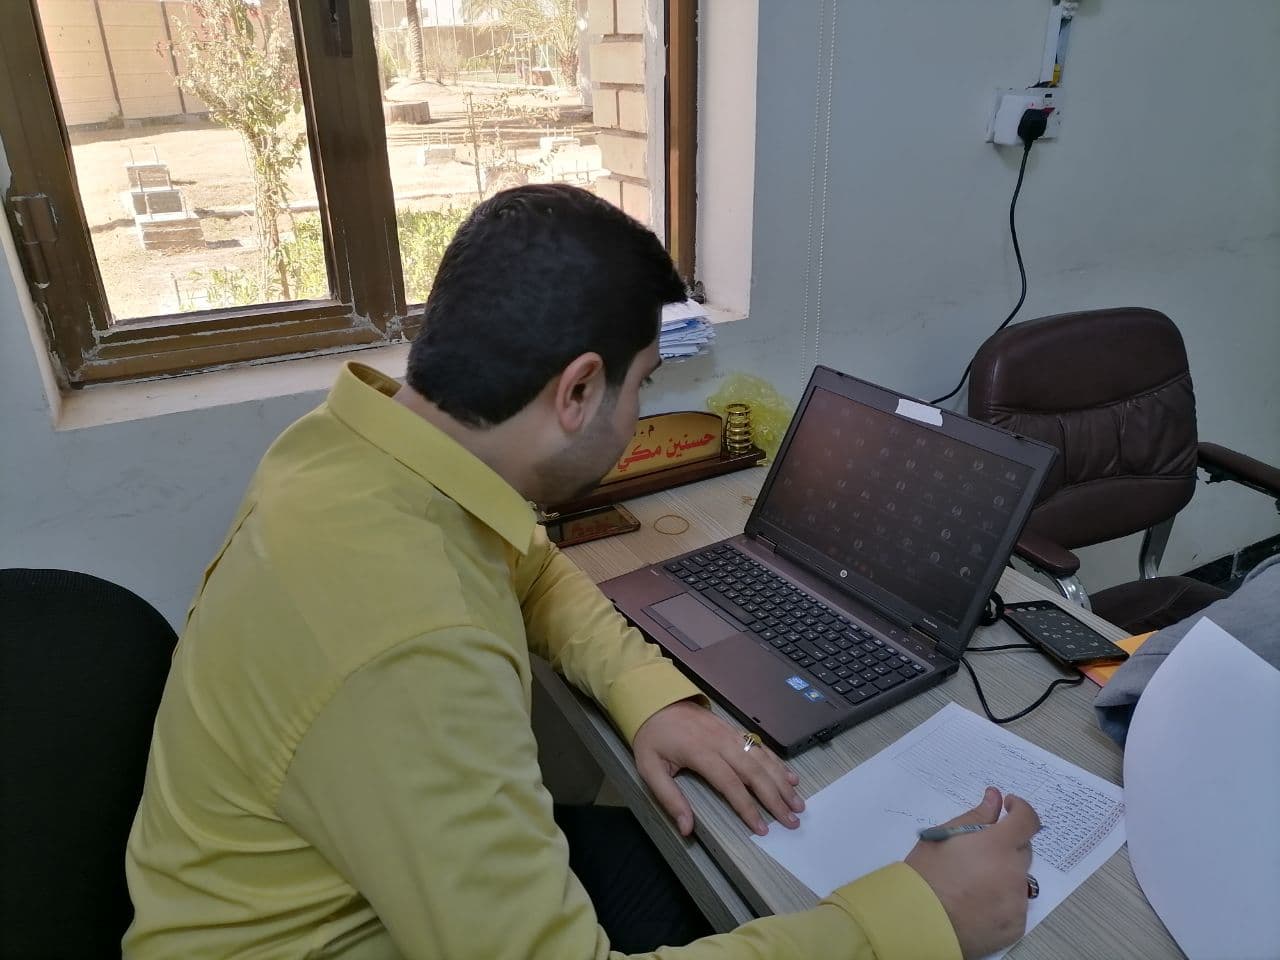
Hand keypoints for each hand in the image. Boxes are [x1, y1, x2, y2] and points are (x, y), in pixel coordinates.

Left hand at [632, 700, 804, 836]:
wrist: (655, 700)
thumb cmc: (652, 738)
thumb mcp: (650, 769)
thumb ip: (669, 798)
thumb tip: (687, 828)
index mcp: (700, 753)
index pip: (730, 785)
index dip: (748, 808)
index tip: (762, 828)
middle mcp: (721, 742)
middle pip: (754, 773)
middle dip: (775, 799)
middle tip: (792, 821)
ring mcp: (730, 734)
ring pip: (762, 760)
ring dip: (782, 782)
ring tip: (798, 803)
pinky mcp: (733, 729)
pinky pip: (760, 747)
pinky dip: (777, 763)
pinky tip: (790, 777)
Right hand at [904, 787, 1040, 959]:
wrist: (919, 921)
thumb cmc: (926, 874)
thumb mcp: (944, 836)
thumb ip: (976, 816)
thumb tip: (995, 798)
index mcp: (998, 846)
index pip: (1027, 820)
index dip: (1021, 809)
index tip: (1009, 807)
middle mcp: (1014, 873)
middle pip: (1023, 850)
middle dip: (1007, 845)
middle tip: (978, 852)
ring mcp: (1017, 902)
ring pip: (1019, 879)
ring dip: (1004, 874)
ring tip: (974, 883)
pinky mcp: (1016, 926)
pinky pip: (1016, 905)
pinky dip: (1003, 900)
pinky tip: (978, 904)